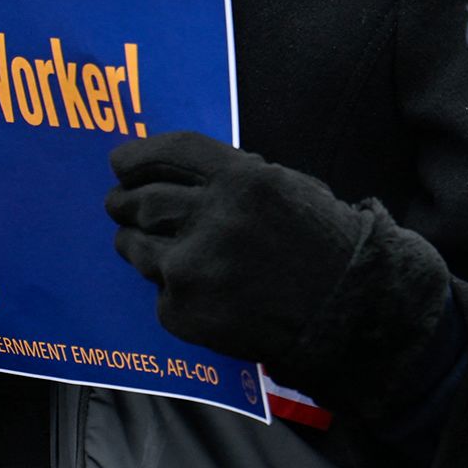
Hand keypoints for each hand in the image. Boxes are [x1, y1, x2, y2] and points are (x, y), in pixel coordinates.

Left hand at [105, 132, 453, 418]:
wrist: (349, 313)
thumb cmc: (322, 244)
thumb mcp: (286, 187)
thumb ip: (231, 175)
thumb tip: (175, 171)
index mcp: (240, 179)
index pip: (168, 153)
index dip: (137, 156)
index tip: (119, 164)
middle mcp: (209, 218)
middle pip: (141, 200)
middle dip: (124, 203)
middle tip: (120, 206)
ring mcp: (191, 267)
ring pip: (136, 247)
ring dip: (137, 244)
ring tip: (151, 249)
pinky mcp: (184, 311)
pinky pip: (159, 293)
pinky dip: (170, 291)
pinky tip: (199, 292)